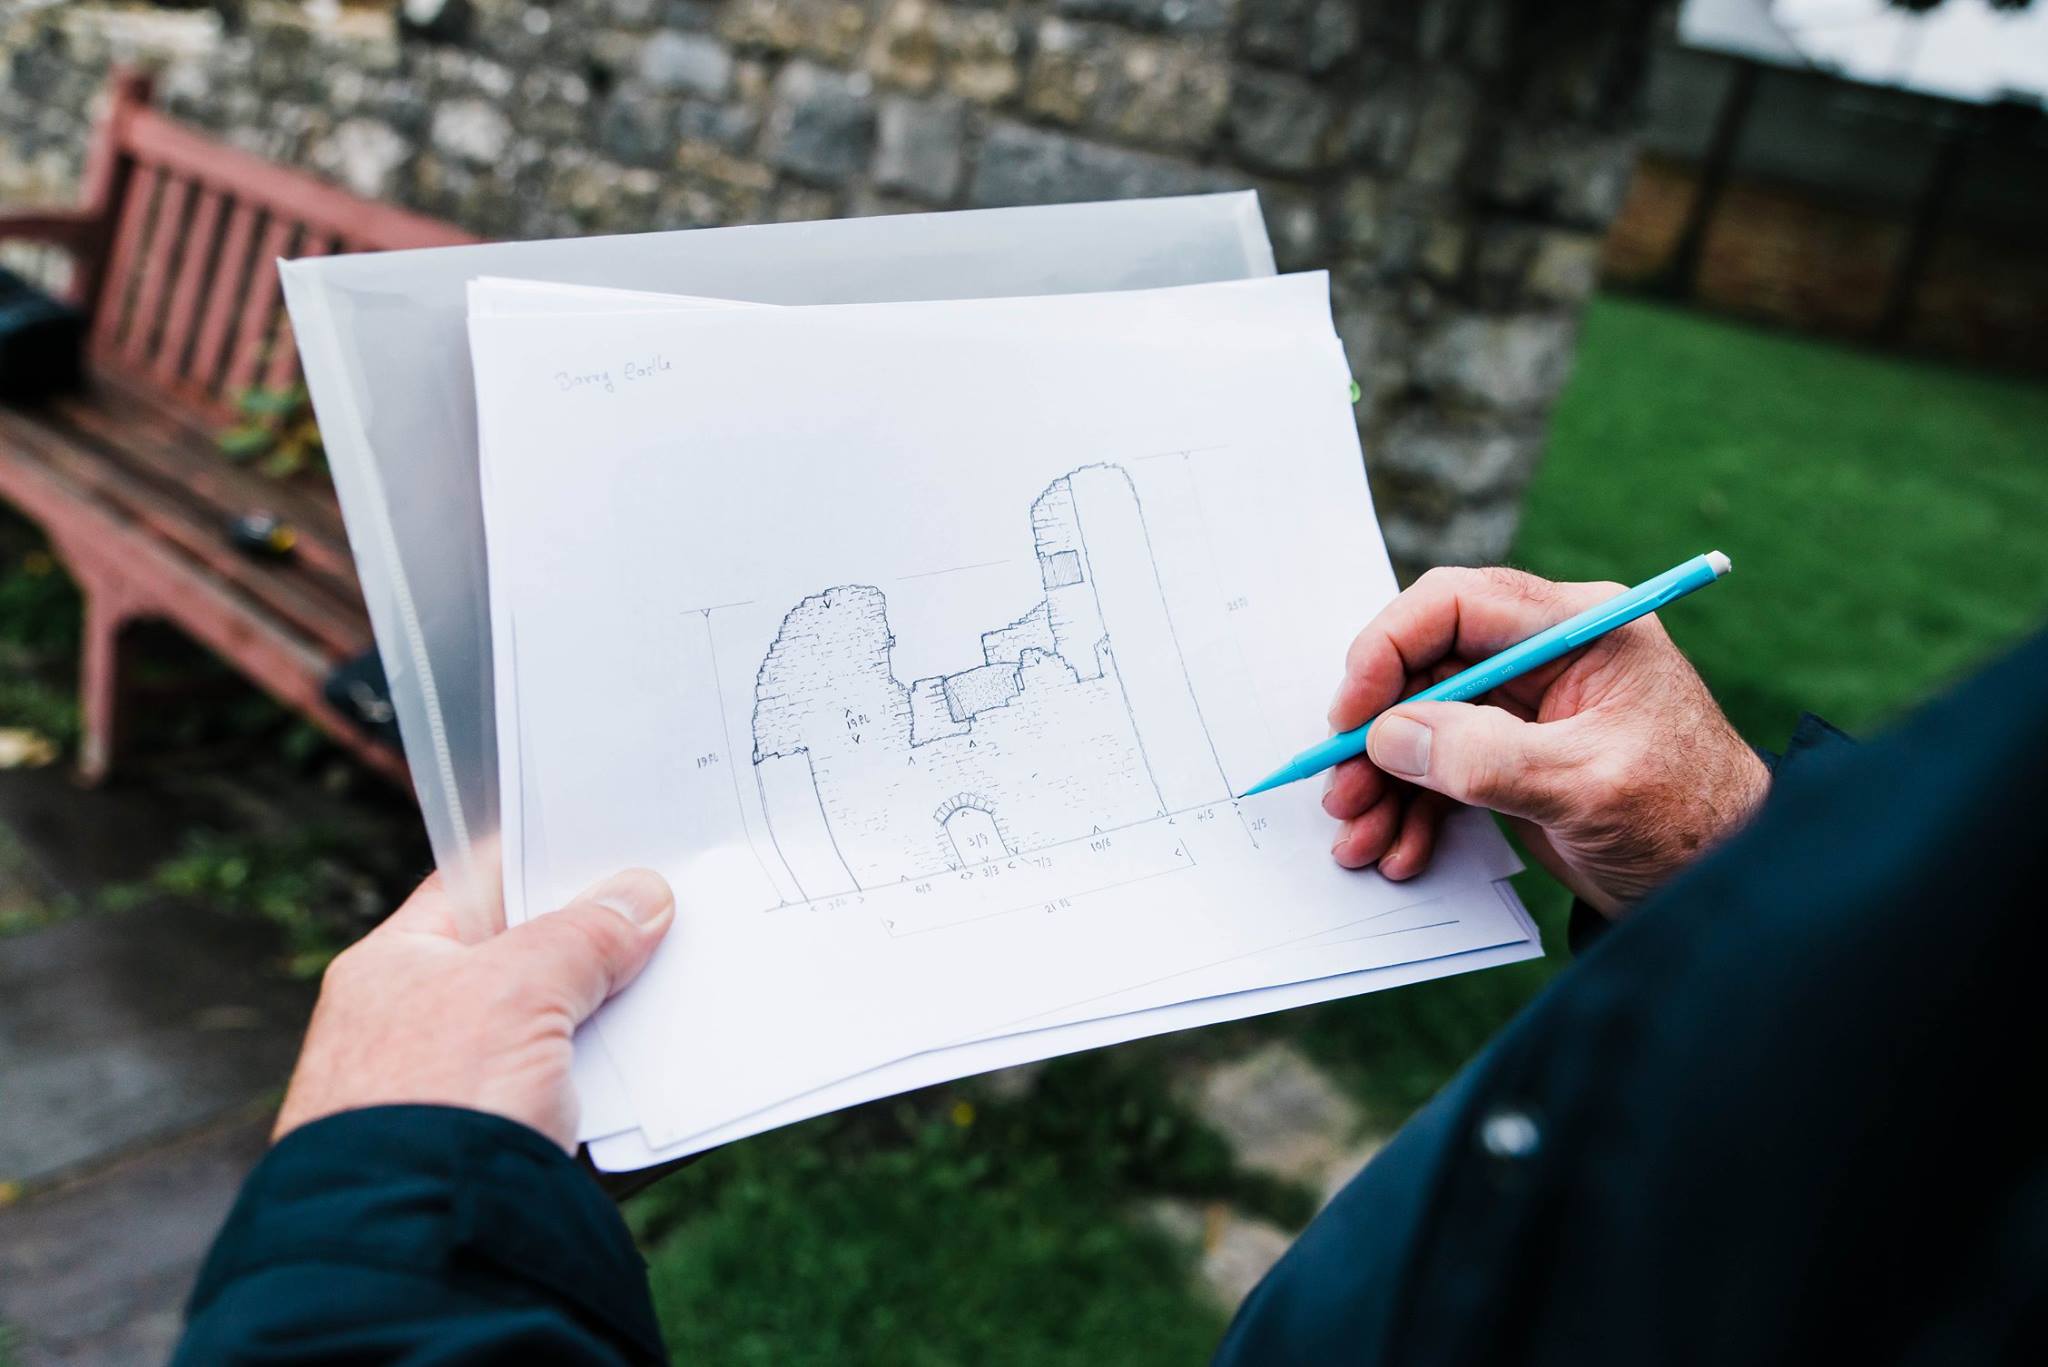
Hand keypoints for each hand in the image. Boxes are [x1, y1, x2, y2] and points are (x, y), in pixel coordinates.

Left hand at [273, 866, 674, 1150]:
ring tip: (703, 975)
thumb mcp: (513, 989)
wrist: (420, 1253)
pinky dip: (640, 1089)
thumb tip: (641, 896)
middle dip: (605, 942)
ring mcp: (476, 1098)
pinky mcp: (521, 1158)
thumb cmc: (434, 1105)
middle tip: (680, 903)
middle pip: (535, 963)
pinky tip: (691, 1062)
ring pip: (572, 1037)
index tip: (617, 835)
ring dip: (630, 1018)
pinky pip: (596, 1107)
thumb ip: (582, 935)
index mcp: (396, 971)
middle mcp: (429, 1031)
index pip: (477, 886)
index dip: (546, 854)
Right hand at [1323, 566, 1768, 916]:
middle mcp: (1544, 657)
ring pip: (1422, 727)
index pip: (1455, 605)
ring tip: (1359, 841)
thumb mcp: (1586, 786)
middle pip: (1425, 671)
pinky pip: (1441, 772)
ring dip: (1384, 784)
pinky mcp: (1514, 761)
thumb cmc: (1689, 821)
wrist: (1730, 892)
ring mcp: (1526, 711)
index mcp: (1577, 628)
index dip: (1388, 650)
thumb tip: (1390, 737)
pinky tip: (1399, 852)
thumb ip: (1486, 757)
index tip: (1350, 716)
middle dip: (1376, 737)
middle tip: (1341, 794)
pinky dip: (1412, 812)